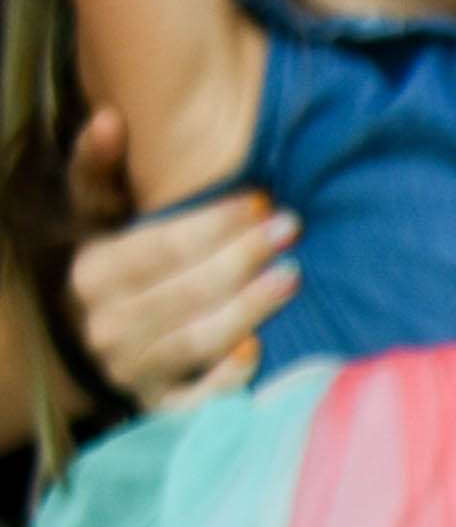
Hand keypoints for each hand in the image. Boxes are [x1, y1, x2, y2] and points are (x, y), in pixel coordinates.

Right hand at [55, 109, 294, 413]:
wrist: (95, 349)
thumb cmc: (116, 271)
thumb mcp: (98, 222)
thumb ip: (100, 172)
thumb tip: (109, 118)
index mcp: (92, 273)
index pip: (159, 245)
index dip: (211, 223)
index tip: (260, 200)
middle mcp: (105, 324)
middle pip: (185, 289)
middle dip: (241, 256)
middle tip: (292, 227)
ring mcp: (133, 370)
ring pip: (197, 337)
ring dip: (248, 306)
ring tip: (293, 275)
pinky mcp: (160, 408)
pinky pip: (195, 400)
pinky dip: (224, 379)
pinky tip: (258, 351)